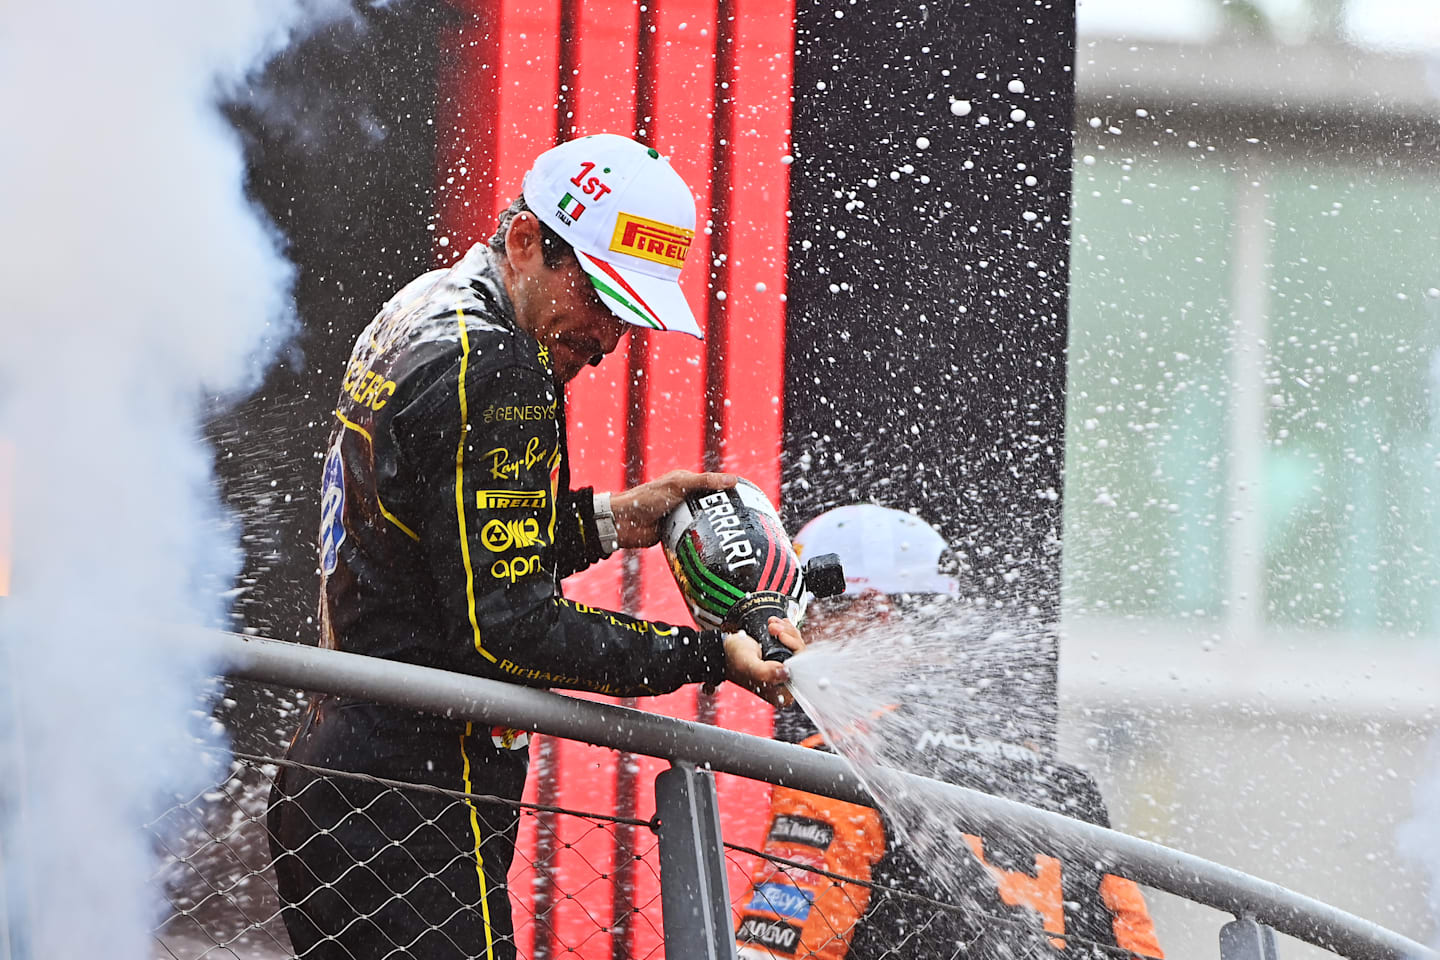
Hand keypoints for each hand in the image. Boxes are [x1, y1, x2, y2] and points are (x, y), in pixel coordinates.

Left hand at [610, 470, 737, 548]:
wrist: (623, 523)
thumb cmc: (648, 499)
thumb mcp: (679, 486)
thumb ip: (705, 482)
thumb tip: (734, 480)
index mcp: (686, 483)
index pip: (714, 485)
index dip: (730, 492)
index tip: (750, 501)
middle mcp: (685, 499)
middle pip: (711, 506)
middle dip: (726, 514)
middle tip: (747, 524)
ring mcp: (680, 517)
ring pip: (703, 523)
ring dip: (715, 530)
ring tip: (736, 539)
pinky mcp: (675, 533)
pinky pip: (694, 537)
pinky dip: (703, 541)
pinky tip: (718, 548)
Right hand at [722, 617, 805, 706]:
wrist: (724, 648)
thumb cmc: (733, 659)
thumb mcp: (748, 664)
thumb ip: (766, 672)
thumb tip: (786, 673)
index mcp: (780, 693)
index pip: (802, 669)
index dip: (794, 648)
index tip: (780, 636)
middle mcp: (785, 683)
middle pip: (801, 654)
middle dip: (788, 635)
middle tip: (772, 627)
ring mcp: (784, 669)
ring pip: (797, 645)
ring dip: (785, 630)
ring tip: (771, 625)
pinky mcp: (782, 657)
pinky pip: (792, 641)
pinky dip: (785, 630)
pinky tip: (776, 624)